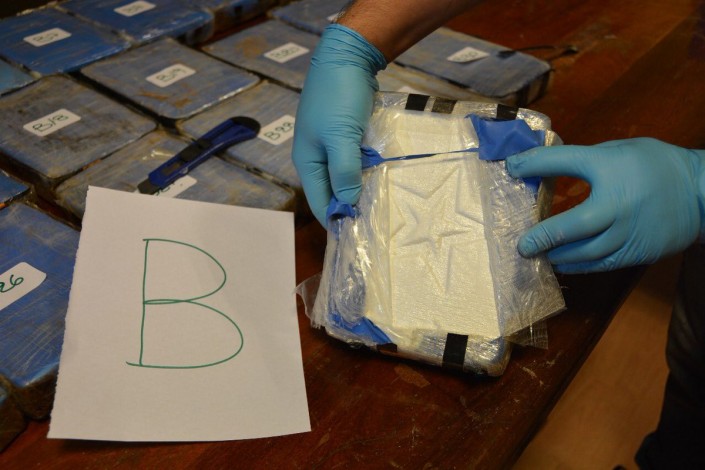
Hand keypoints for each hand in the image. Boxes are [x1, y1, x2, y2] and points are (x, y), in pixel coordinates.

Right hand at [292, 24, 385, 225]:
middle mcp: (316, 157)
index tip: (359, 238)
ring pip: (345, 176)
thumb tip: (348, 204)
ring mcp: (330, 145)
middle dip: (350, 206)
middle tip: (375, 223)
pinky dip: (366, 170)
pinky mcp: (345, 134)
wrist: (346, 57)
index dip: (337, 221)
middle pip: (332, 192)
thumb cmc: (339, 99)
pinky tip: (381, 177)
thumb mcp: (341, 139)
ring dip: (360, 188)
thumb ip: (345, 173)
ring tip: (381, 205)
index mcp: (307, 162)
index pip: (320, 203)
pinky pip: (355, 160)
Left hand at [505, 138, 704, 272]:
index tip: (511, 167)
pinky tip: (561, 264)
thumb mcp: (617, 151)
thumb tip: (541, 168)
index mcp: (612, 168)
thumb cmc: (654, 165)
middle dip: (543, 236)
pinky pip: (601, 264)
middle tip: (522, 245)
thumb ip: (582, 160)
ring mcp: (628, 233)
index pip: (565, 162)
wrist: (702, 192)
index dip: (534, 164)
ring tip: (536, 256)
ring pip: (586, 252)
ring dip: (557, 256)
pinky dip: (578, 266)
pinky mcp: (637, 252)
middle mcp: (618, 204)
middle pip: (573, 225)